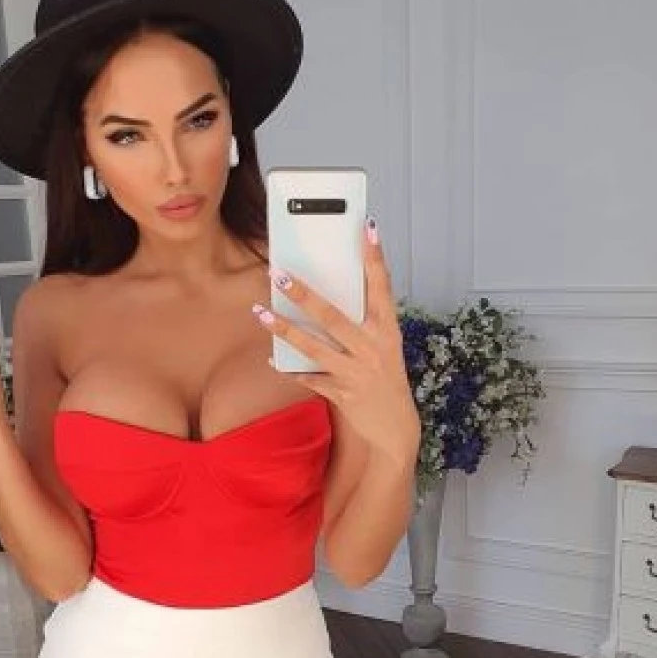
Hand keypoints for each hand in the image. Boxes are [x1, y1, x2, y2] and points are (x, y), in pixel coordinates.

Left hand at [254, 217, 419, 461]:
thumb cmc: (386, 379)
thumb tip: (327, 297)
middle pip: (334, 316)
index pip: (382, 287)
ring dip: (284, 329)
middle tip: (279, 273)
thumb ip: (362, 324)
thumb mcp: (383, 347)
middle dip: (304, 294)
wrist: (396, 429)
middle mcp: (373, 348)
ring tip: (261, 312)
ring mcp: (357, 372)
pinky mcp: (342, 395)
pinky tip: (271, 358)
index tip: (367, 228)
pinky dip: (289, 369)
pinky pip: (309, 378)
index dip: (375, 258)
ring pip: (314, 347)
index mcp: (387, 331)